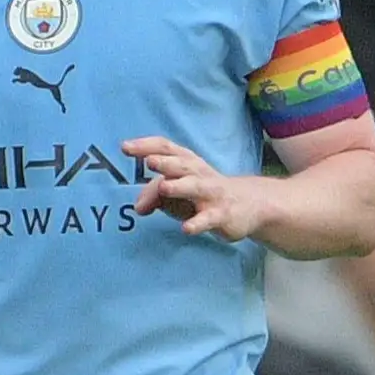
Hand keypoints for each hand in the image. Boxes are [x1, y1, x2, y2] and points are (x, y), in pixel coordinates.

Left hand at [126, 136, 274, 240]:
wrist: (249, 204)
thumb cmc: (204, 194)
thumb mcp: (177, 192)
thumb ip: (154, 195)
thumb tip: (137, 208)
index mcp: (187, 162)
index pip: (166, 147)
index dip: (146, 145)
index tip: (126, 147)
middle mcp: (199, 173)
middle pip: (181, 164)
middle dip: (165, 162)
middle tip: (149, 161)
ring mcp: (212, 193)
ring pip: (195, 187)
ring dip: (180, 186)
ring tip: (165, 188)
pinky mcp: (222, 214)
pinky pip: (208, 219)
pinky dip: (197, 223)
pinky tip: (186, 228)